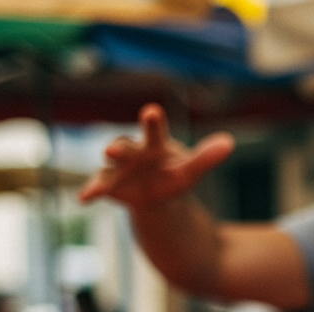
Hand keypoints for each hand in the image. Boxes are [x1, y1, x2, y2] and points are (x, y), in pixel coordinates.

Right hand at [79, 103, 234, 208]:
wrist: (156, 194)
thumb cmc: (173, 174)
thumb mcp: (192, 170)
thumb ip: (207, 157)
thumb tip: (229, 142)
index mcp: (154, 145)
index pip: (153, 131)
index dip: (152, 122)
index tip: (152, 110)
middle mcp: (133, 152)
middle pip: (125, 146)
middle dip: (119, 147)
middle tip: (113, 148)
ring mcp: (118, 168)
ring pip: (109, 164)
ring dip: (106, 166)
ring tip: (104, 162)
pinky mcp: (108, 184)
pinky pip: (97, 187)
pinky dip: (90, 191)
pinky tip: (83, 198)